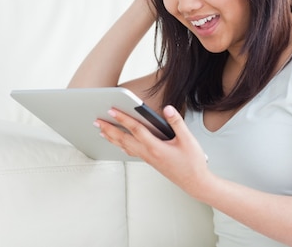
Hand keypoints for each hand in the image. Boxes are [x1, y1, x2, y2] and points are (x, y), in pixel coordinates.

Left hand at [94, 105, 210, 195]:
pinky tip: (118, 144)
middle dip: (109, 129)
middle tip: (96, 121)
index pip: (135, 129)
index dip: (123, 118)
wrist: (195, 182)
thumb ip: (177, 122)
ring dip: (112, 138)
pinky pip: (131, 151)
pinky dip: (121, 145)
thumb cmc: (192, 162)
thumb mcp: (188, 140)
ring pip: (125, 146)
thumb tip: (167, 109)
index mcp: (155, 147)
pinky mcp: (150, 161)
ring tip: (101, 131)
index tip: (111, 110)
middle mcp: (148, 153)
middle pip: (123, 139)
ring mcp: (147, 158)